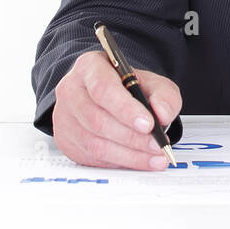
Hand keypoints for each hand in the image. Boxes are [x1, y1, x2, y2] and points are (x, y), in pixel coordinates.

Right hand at [52, 50, 182, 169]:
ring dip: (128, 154)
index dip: (125, 109)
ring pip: (94, 142)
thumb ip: (164, 95)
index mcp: (90, 67)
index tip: (148, 124)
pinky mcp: (66, 141)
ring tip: (154, 156)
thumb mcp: (153, 83)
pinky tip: (139, 160)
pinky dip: (119, 161)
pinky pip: (92, 157)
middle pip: (98, 119)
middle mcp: (71, 90)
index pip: (103, 89)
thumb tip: (163, 114)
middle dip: (132, 137)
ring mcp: (65, 118)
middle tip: (156, 145)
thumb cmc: (129, 87)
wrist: (110, 97)